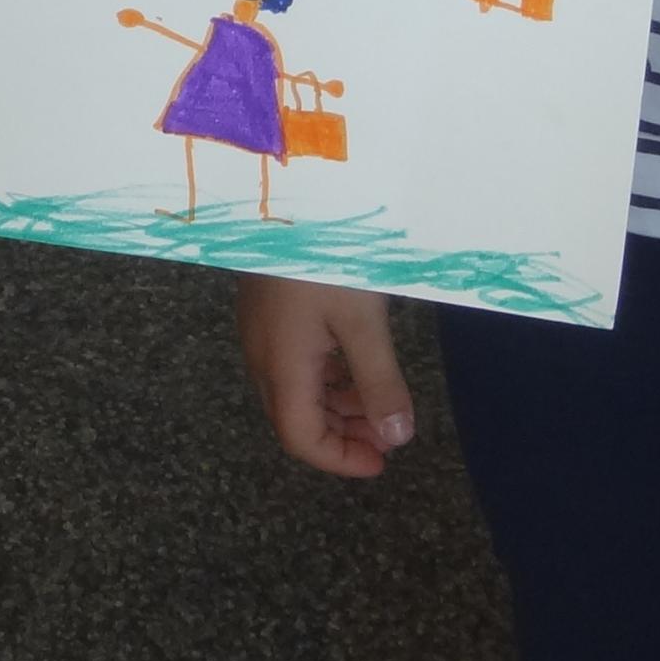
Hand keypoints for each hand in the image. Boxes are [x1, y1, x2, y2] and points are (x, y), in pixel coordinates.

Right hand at [238, 276, 414, 476]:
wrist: (285, 198)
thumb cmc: (325, 260)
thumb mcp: (362, 322)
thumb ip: (380, 383)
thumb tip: (397, 438)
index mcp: (284, 368)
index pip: (301, 438)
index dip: (340, 460)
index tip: (381, 462)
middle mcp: (264, 357)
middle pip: (294, 418)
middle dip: (341, 435)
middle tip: (387, 436)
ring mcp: (262, 333)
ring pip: (295, 391)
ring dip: (336, 406)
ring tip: (378, 400)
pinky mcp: (267, 312)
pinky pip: (293, 364)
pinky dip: (326, 378)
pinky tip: (353, 363)